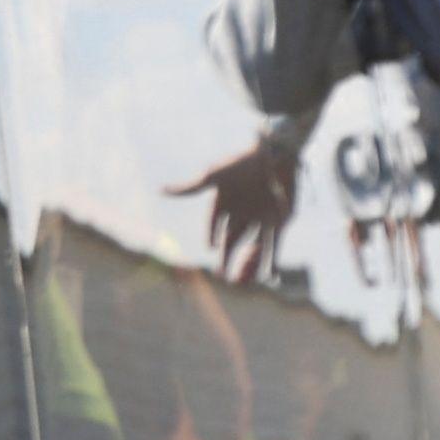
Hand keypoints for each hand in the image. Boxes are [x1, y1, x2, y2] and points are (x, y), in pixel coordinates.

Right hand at [165, 133, 304, 284]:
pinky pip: (274, 246)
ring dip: (247, 266)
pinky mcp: (279, 223)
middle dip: (227, 259)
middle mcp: (242, 212)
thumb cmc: (241, 165)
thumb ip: (189, 189)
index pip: (214, 224)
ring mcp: (260, 218)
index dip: (211, 235)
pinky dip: (271, 261)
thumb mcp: (213, 177)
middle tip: (222, 277)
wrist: (275, 157)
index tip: (211, 247)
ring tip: (241, 282)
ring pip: (253, 248)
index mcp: (226, 201)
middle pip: (232, 240)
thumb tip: (160, 190)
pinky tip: (268, 276)